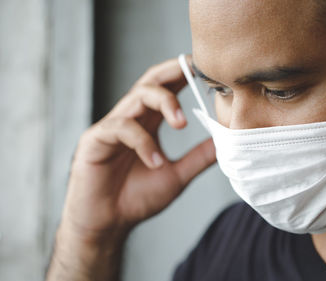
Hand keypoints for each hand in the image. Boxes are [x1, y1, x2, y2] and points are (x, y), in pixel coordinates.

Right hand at [60, 56, 215, 243]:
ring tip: (182, 124)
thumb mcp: (177, 175)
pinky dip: (143, 142)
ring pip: (137, 97)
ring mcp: (112, 127)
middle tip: (195, 71)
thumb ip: (198, 157)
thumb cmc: (137, 198)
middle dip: (172, 72)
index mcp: (147, 123)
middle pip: (150, 81)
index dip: (183, 75)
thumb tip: (225, 142)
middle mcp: (130, 119)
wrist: (108, 224)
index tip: (205, 69)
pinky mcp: (96, 140)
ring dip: (164, 103)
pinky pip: (121, 128)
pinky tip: (155, 162)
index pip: (165, 89)